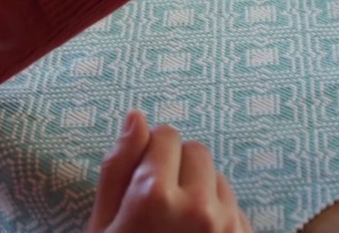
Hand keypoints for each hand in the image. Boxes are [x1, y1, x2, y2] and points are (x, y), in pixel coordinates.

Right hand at [87, 111, 250, 232]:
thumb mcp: (103, 227)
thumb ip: (118, 169)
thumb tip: (135, 116)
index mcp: (154, 197)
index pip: (166, 136)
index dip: (151, 154)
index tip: (142, 177)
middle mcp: (198, 206)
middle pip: (197, 151)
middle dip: (177, 168)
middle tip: (158, 204)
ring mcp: (228, 226)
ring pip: (219, 179)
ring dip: (200, 192)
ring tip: (176, 229)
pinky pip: (235, 207)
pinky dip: (218, 216)